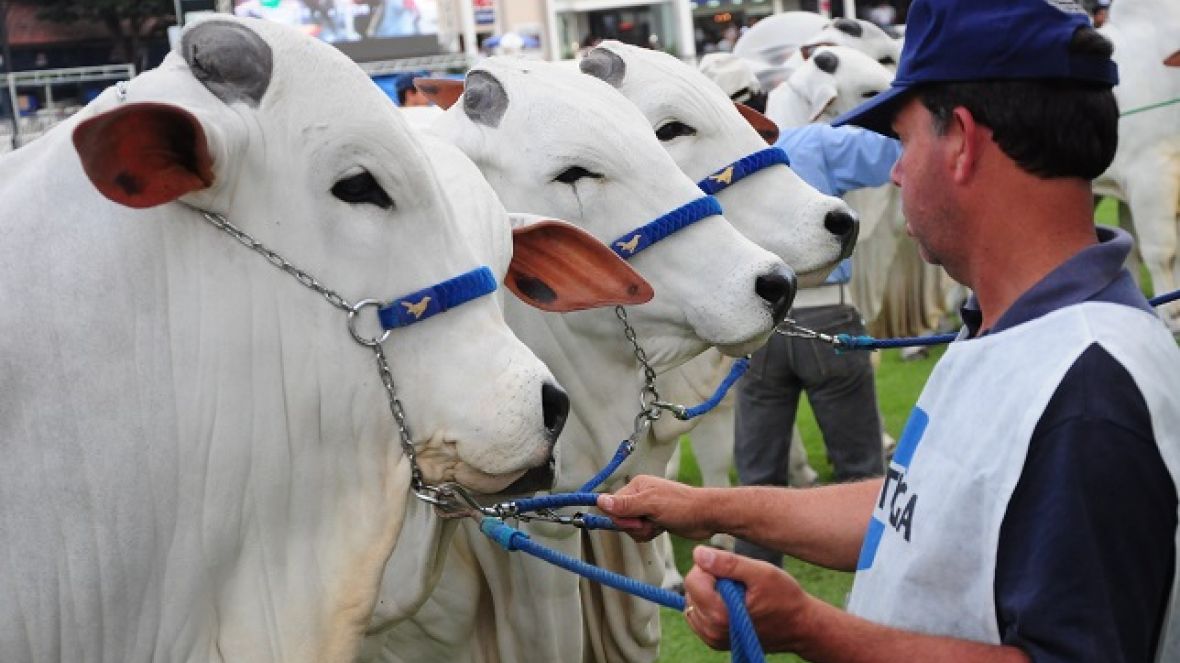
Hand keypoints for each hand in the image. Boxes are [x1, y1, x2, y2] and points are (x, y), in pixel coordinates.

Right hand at [596, 475, 714, 540]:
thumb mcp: (651, 505)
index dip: (622, 518)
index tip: (637, 520)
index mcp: (637, 486)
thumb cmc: (681, 506)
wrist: (706, 516)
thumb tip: (599, 501)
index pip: (613, 505)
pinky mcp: (654, 520)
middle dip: (634, 526)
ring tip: (658, 525)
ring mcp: (647, 508)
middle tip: (650, 522)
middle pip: (620, 517)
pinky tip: (661, 528)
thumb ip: (625, 505)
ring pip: (630, 527)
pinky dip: (648, 534)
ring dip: (643, 531)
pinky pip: (640, 532)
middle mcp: (640, 495)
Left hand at [682, 546, 815, 653]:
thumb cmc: (785, 598)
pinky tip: (730, 602)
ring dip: (708, 592)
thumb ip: (728, 563)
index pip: (692, 579)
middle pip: (690, 590)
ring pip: (692, 601)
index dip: (710, 566)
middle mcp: (712, 630)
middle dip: (709, 579)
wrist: (800, 626)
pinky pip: (698, 615)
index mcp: (721, 614)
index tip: (731, 568)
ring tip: (736, 592)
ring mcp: (712, 638)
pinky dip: (709, 604)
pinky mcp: (715, 641)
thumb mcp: (761, 573)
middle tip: (737, 581)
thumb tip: (698, 553)